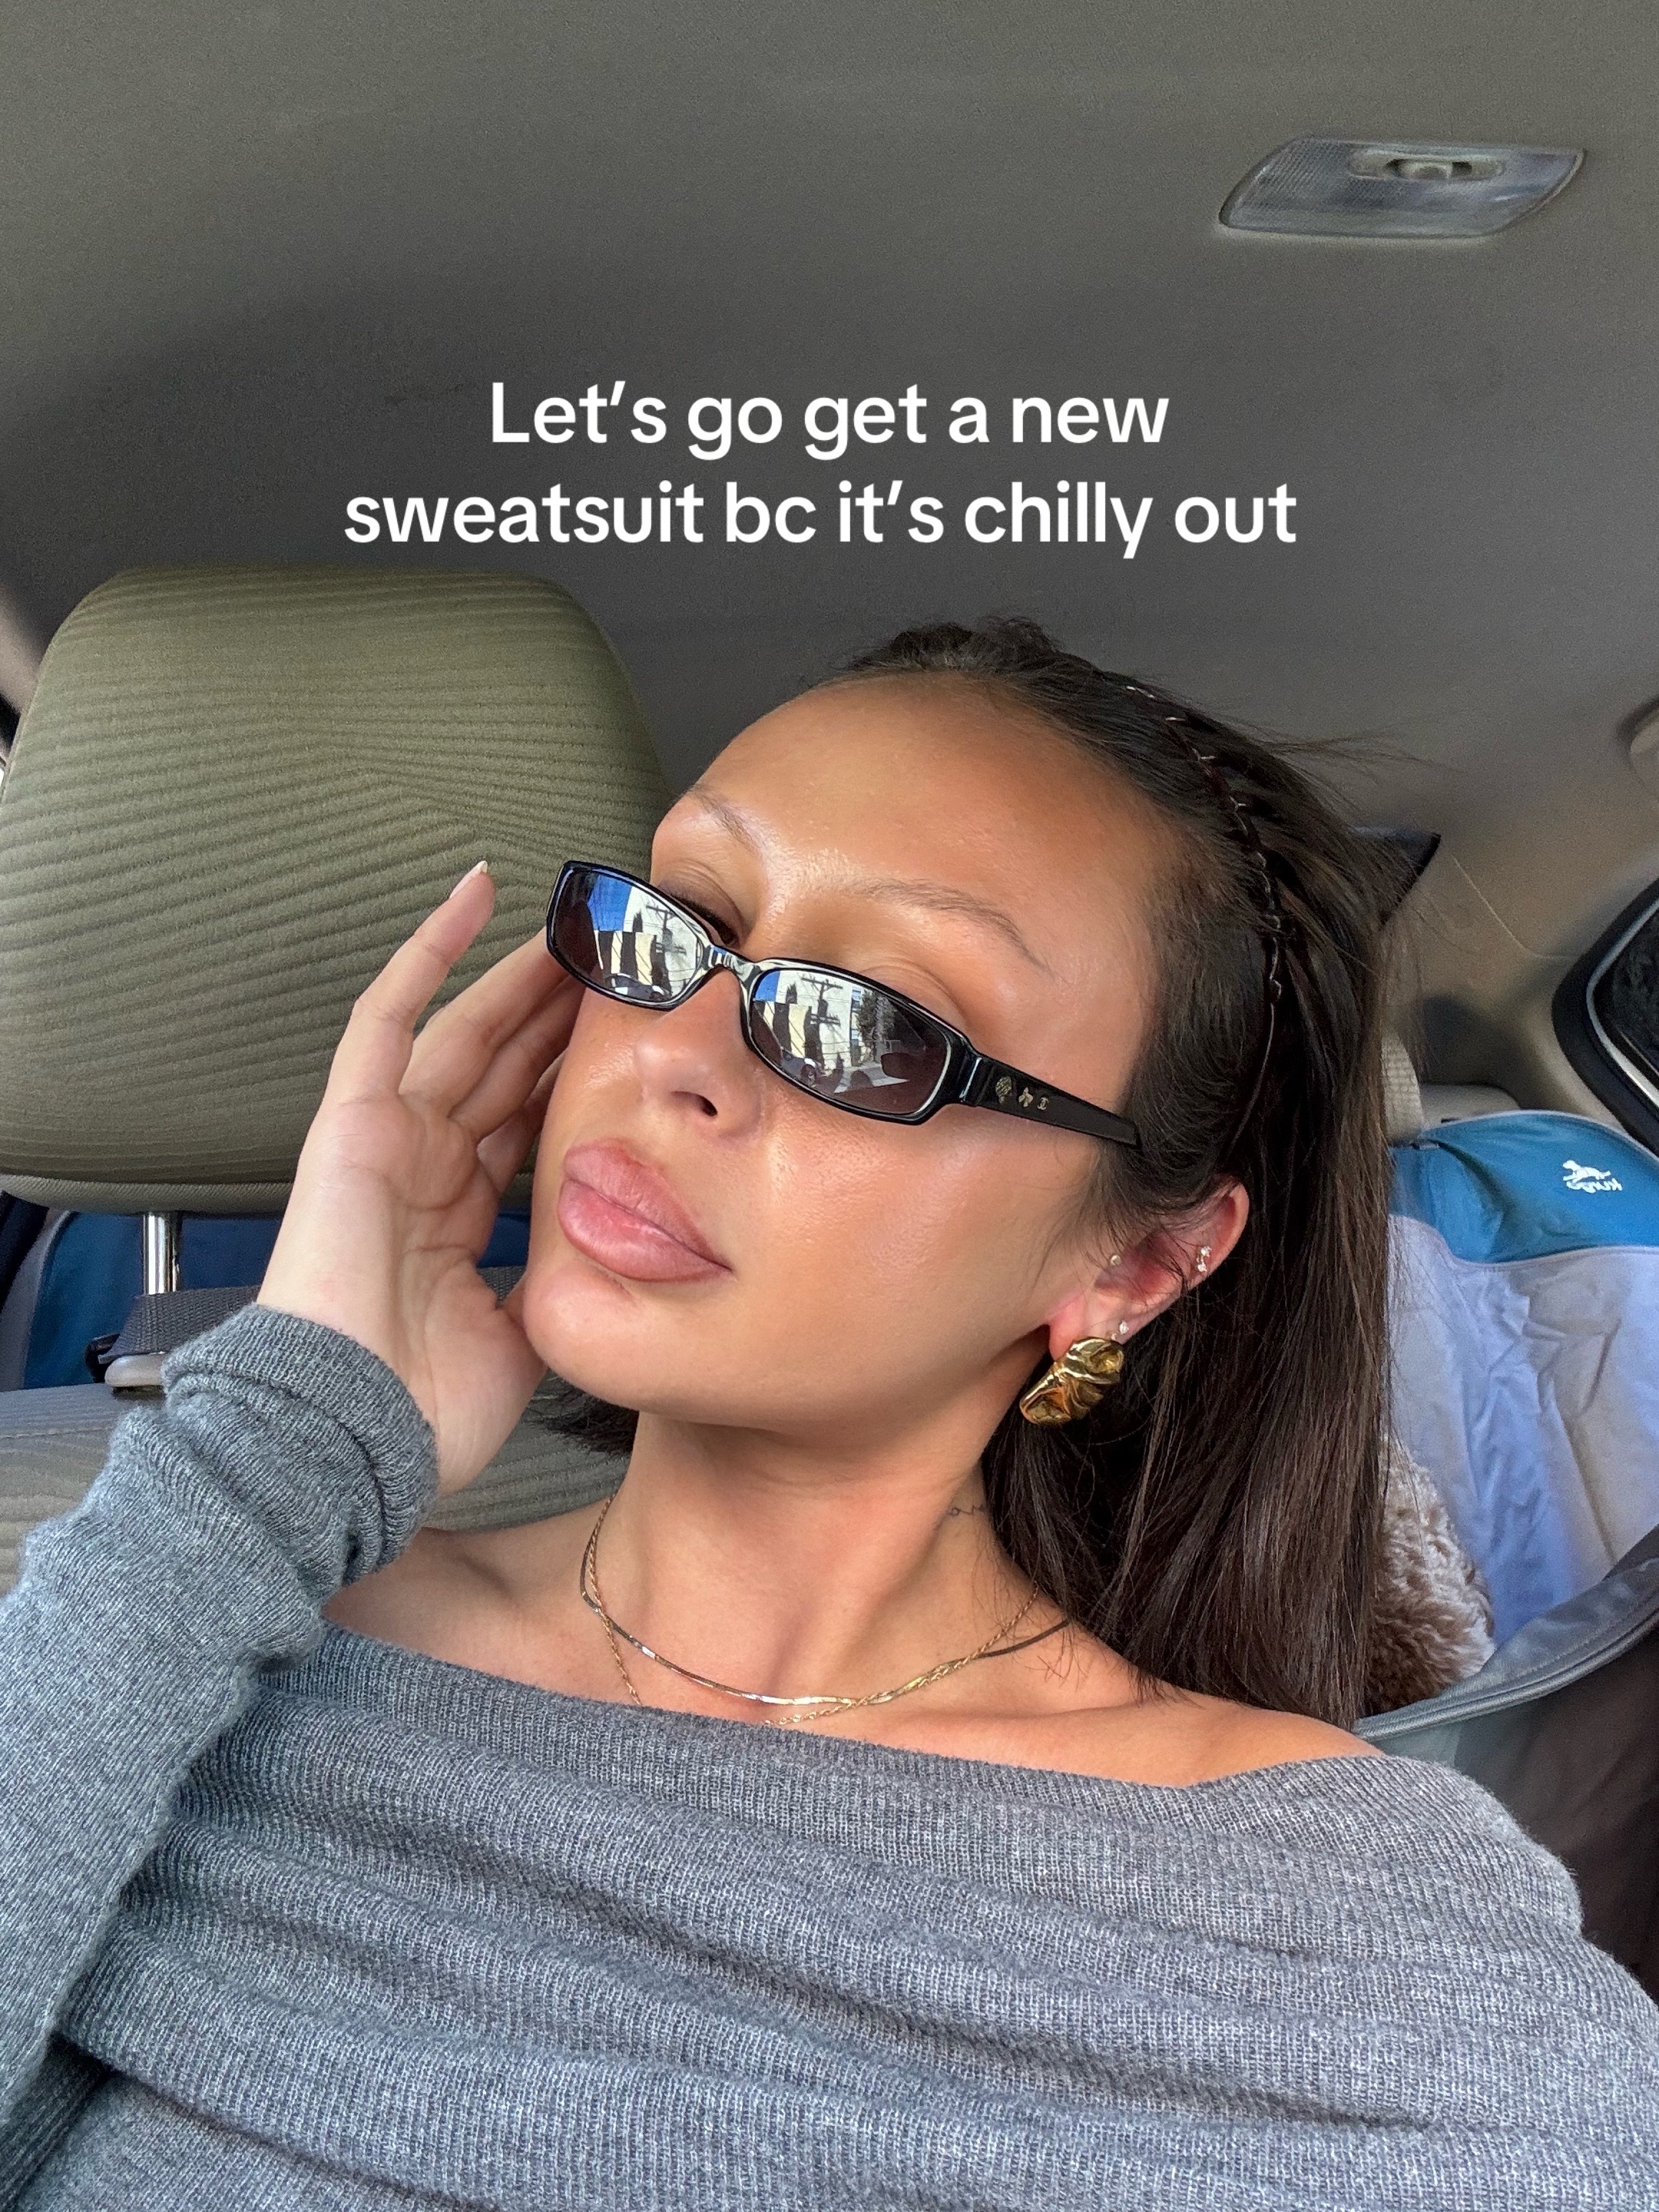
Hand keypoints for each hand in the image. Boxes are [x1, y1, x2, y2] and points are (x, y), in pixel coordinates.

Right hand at [256, 863, 579, 1492]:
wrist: (352, 1435)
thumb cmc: (424, 1412)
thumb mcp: (522, 1339)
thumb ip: (555, 1285)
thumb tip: (616, 1261)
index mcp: (458, 1220)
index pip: (529, 1125)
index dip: (578, 1077)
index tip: (637, 1036)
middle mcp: (426, 1168)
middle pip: (507, 1068)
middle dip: (561, 1014)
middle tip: (623, 960)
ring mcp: (388, 1137)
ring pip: (468, 1030)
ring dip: (521, 975)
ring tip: (578, 923)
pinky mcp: (353, 1119)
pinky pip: (388, 1016)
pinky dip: (428, 952)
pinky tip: (476, 895)